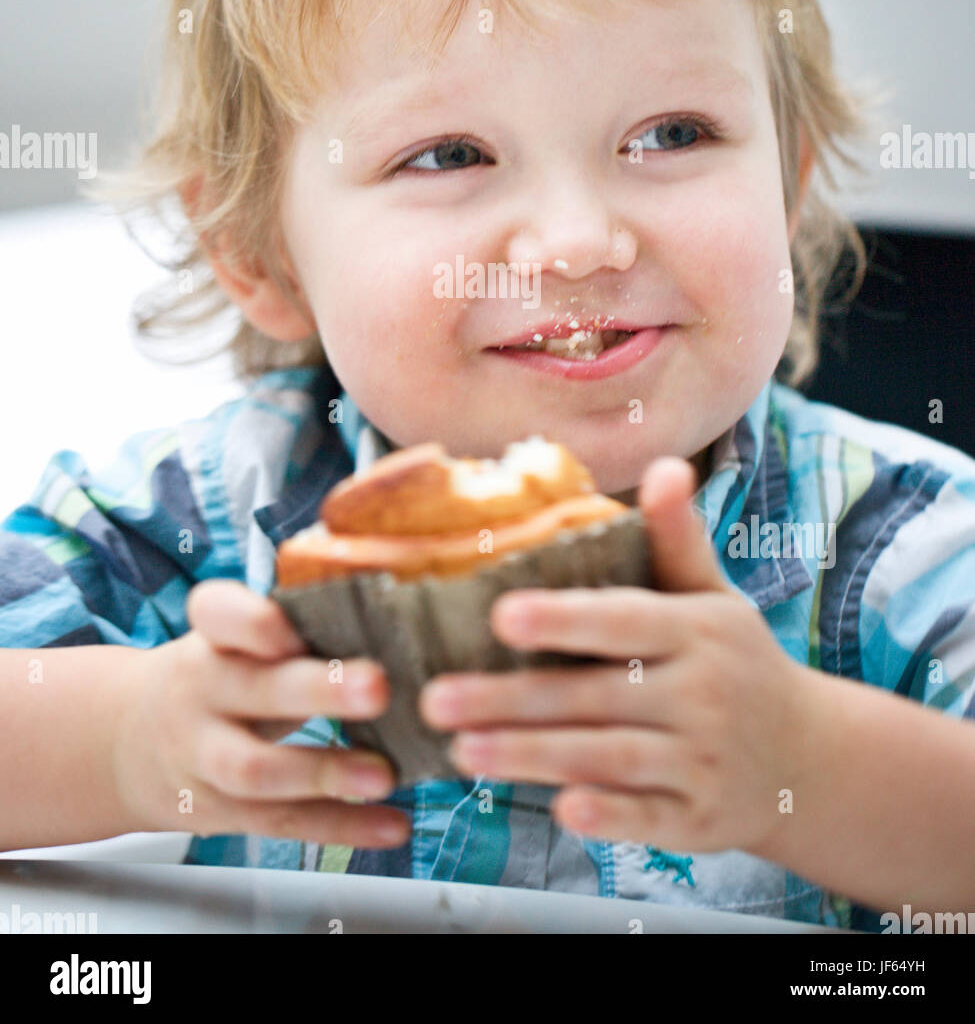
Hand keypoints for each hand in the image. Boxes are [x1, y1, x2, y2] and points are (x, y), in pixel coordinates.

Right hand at [112, 579, 409, 846]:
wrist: (130, 740)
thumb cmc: (216, 673)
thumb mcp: (235, 638)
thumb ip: (299, 620)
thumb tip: (397, 600)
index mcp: (213, 637)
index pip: (217, 614)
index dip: (251, 621)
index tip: (290, 627)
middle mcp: (204, 692)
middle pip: (253, 690)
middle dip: (317, 690)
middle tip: (376, 687)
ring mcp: (208, 756)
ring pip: (257, 769)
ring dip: (324, 772)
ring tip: (382, 774)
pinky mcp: (225, 809)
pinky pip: (283, 821)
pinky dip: (341, 827)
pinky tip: (390, 825)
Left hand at [419, 458, 813, 856]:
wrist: (806, 758)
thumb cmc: (734, 662)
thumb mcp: (713, 596)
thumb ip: (677, 537)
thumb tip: (665, 465)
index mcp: (700, 630)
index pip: (624, 620)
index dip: (564, 619)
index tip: (500, 615)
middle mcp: (706, 694)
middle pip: (597, 697)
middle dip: (512, 701)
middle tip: (437, 700)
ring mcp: (706, 760)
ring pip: (610, 759)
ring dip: (533, 758)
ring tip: (462, 751)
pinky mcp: (702, 819)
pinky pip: (648, 819)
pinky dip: (608, 817)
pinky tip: (559, 810)